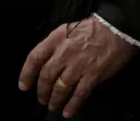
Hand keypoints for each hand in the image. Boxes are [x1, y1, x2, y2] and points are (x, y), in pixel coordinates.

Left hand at [18, 17, 135, 117]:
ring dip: (55, 99)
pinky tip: (68, 112)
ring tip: (53, 106)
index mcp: (56, 39)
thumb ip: (56, 45)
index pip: (35, 58)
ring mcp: (78, 65)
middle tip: (42, 99)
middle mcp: (63, 53)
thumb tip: (48, 62)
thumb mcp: (68, 29)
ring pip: (60, 88)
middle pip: (46, 76)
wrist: (116, 29)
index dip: (26, 74)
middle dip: (42, 91)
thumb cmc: (92, 28)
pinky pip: (79, 94)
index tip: (23, 86)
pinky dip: (72, 105)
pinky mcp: (92, 76)